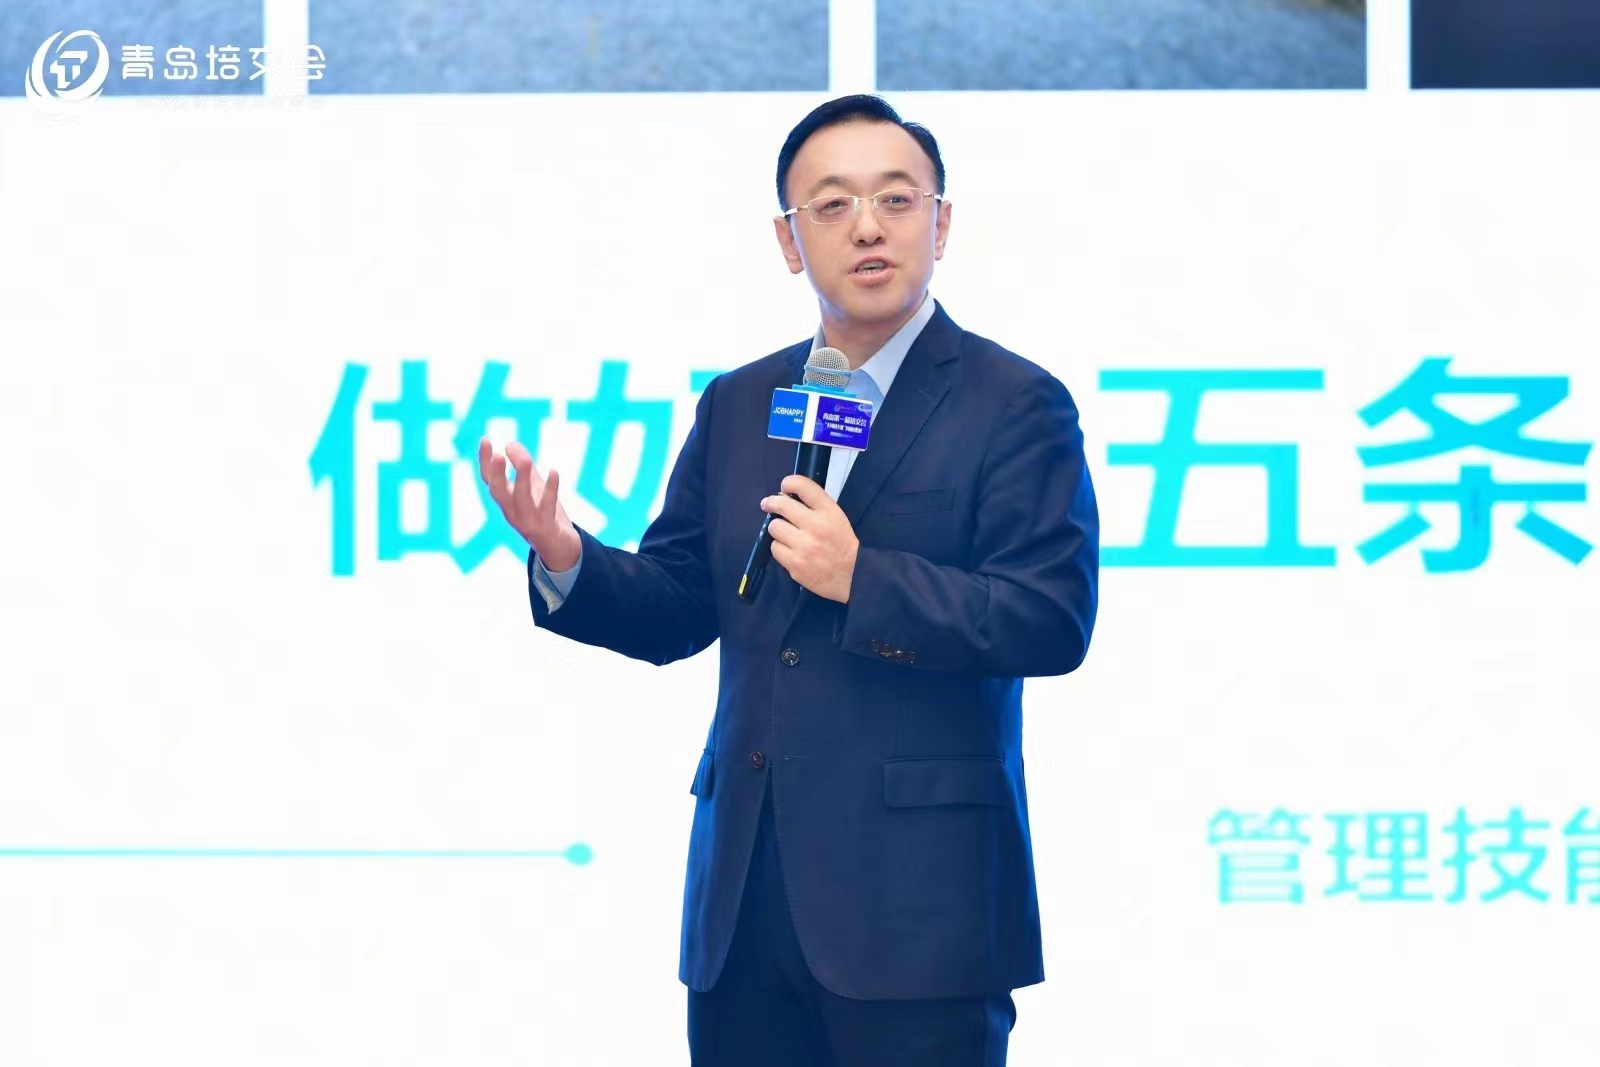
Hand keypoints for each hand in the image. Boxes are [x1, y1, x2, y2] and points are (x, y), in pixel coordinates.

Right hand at [477, 437, 581, 570]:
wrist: (558, 545)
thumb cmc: (541, 511)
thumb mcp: (531, 485)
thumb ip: (522, 465)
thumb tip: (510, 444)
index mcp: (505, 500)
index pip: (489, 479)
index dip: (484, 461)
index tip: (485, 439)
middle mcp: (511, 511)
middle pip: (498, 493)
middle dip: (496, 474)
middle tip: (497, 455)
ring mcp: (527, 521)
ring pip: (521, 501)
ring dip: (522, 481)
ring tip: (525, 460)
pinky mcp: (545, 527)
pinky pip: (547, 507)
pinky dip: (550, 489)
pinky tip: (554, 472)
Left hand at [761, 475, 858, 602]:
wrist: (850, 578)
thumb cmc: (842, 545)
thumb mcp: (837, 518)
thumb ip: (815, 506)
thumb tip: (785, 496)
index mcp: (829, 512)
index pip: (804, 486)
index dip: (789, 482)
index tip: (784, 486)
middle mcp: (815, 526)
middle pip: (781, 505)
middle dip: (771, 503)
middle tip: (768, 504)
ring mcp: (804, 546)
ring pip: (774, 527)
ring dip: (778, 529)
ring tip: (787, 534)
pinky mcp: (795, 563)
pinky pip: (775, 548)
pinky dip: (780, 548)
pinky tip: (790, 551)